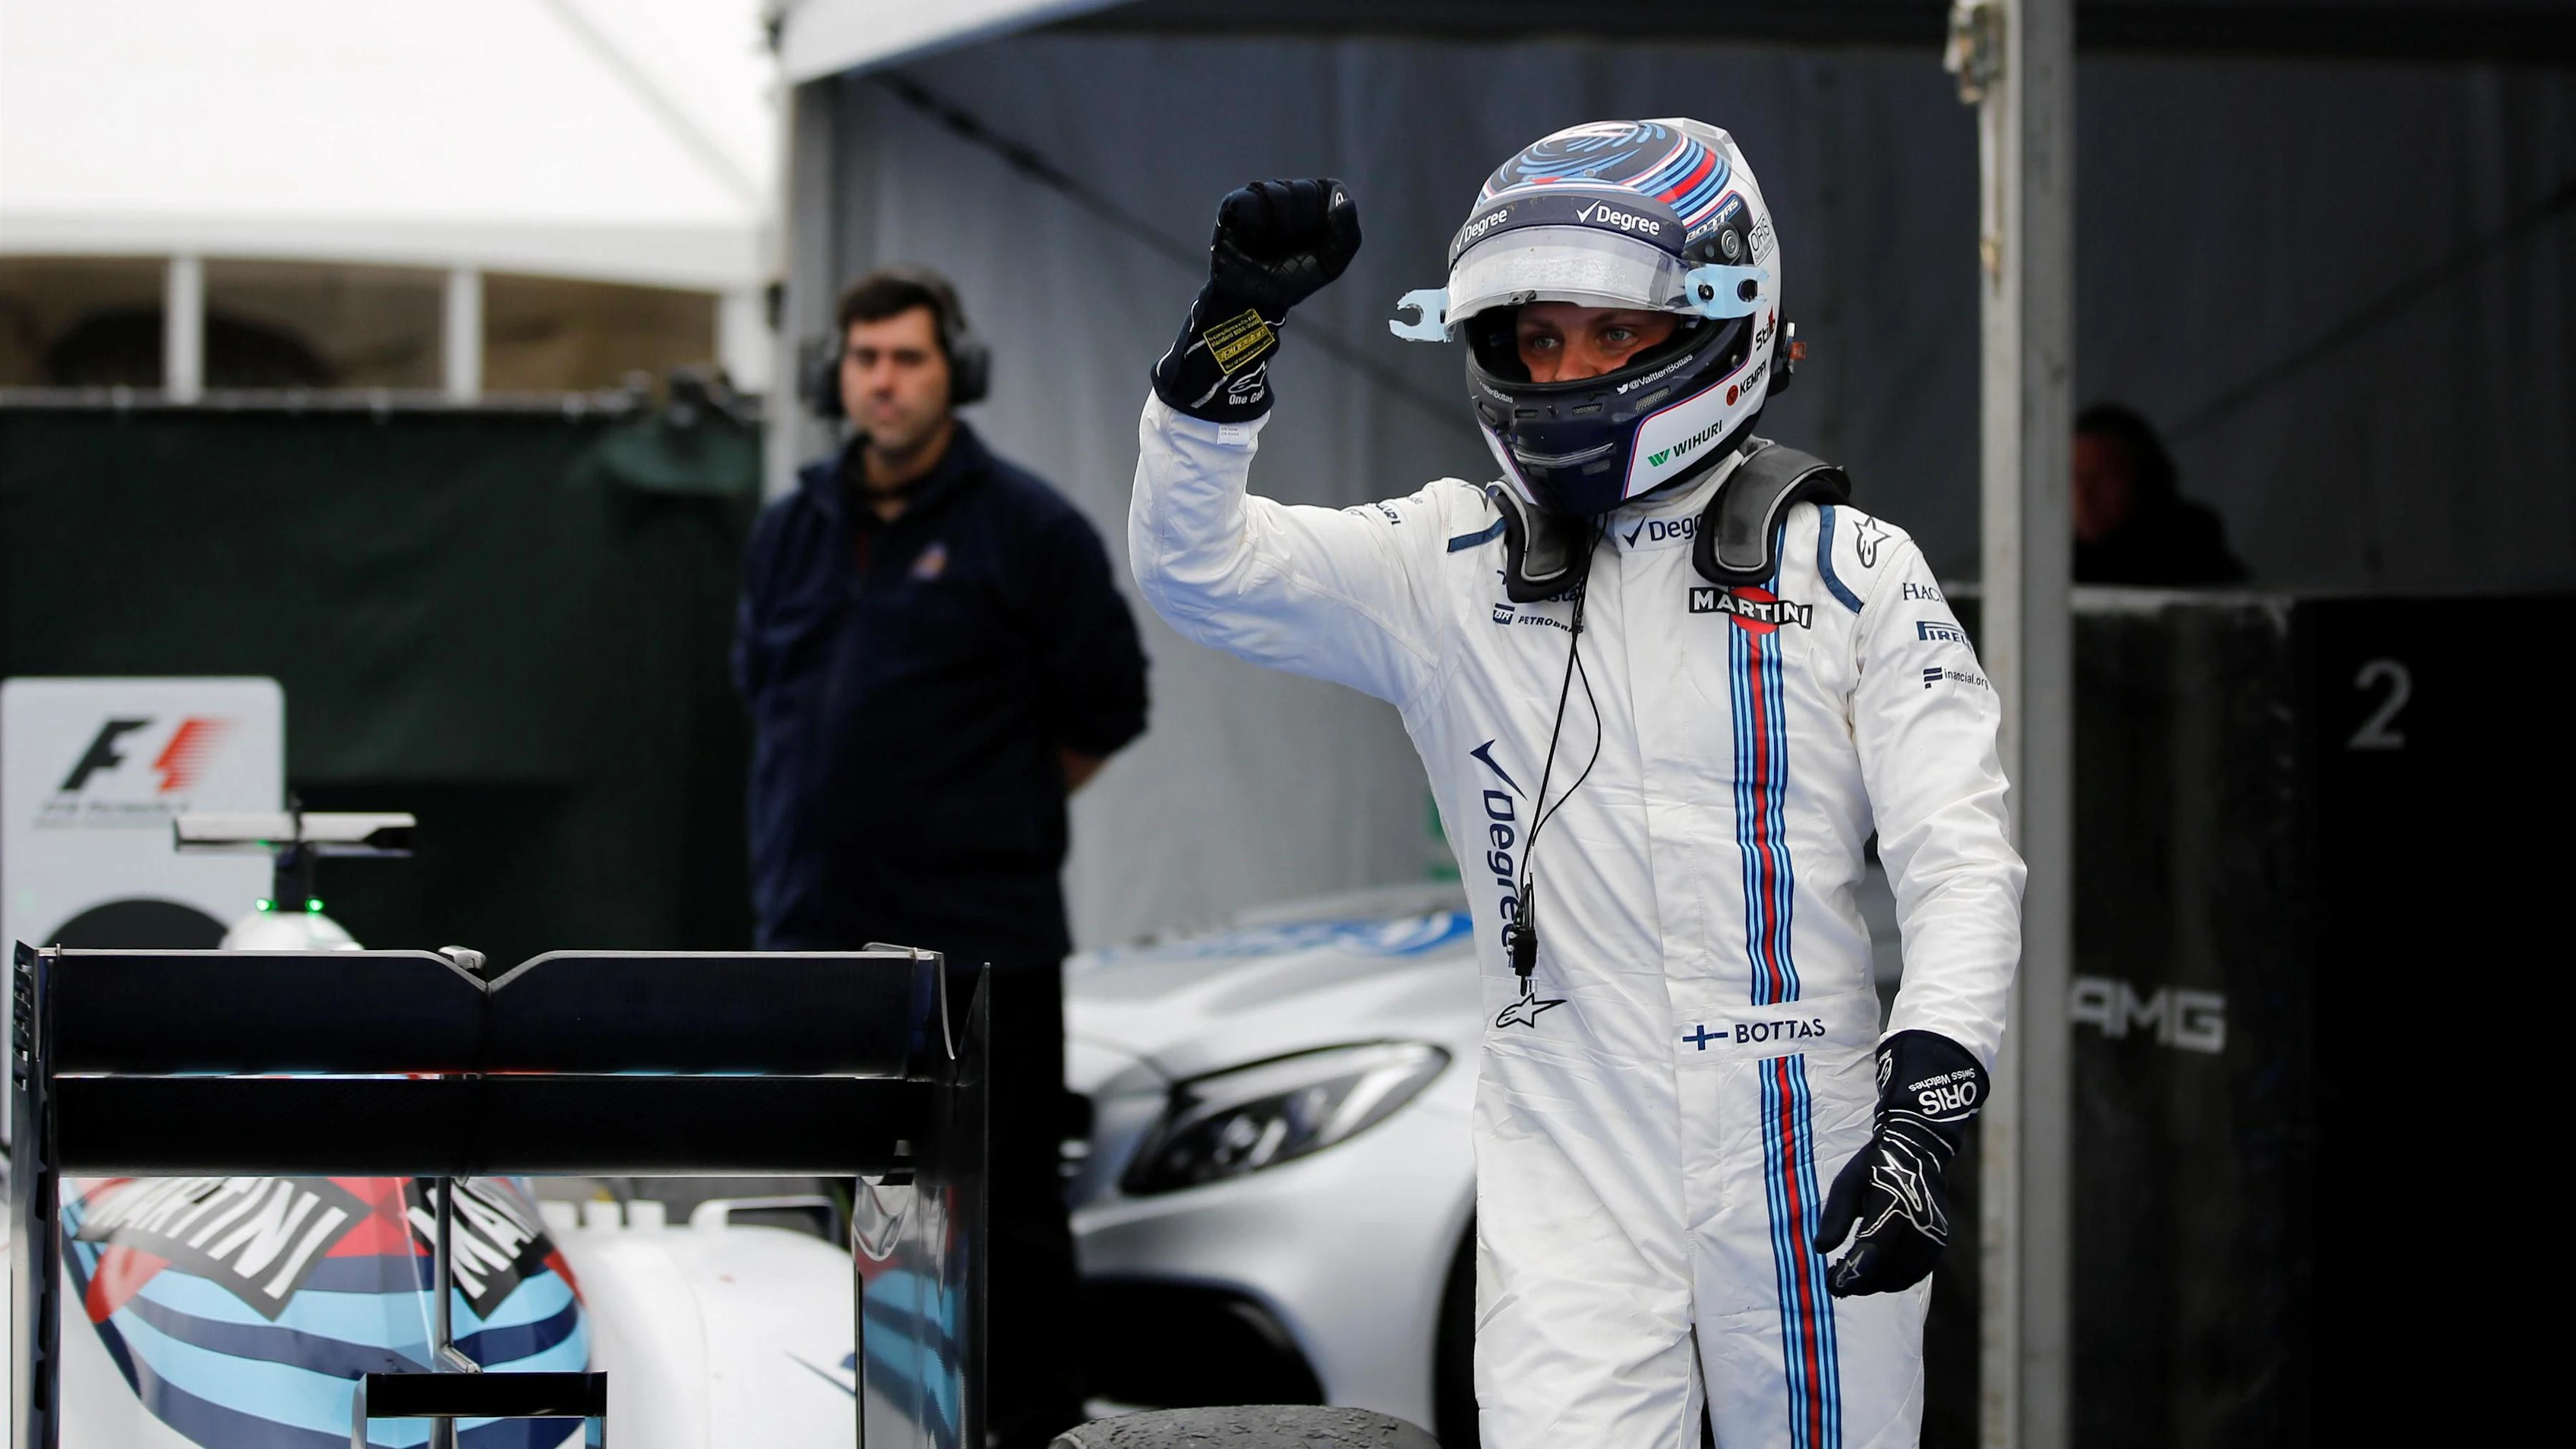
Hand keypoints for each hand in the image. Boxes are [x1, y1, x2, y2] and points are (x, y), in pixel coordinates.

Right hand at [1207, 178, 1361, 317]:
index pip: (1329, 189)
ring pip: (1277, 195)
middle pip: (1305, 191)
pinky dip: (1252, 225)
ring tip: (1265, 246)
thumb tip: (1344, 199)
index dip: (1325, 215)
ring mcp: (1261, 195)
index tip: (1317, 241)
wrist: (1253, 299)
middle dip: (1300, 225)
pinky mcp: (1234, 203)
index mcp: (1315, 202)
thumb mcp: (1330, 264)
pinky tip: (1249, 240)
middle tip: (1288, 248)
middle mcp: (1289, 192)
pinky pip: (1248, 202)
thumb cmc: (1292, 279)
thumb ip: (1347, 234)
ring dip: (1276, 227)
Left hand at [1814, 1030, 1986, 1296]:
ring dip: (1876, 1283)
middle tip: (1837, 1277)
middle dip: (1859, 1282)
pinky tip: (1876, 1272)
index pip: (1870, 1252)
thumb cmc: (1875, 1165)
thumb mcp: (1847, 1184)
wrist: (1918, 1150)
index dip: (1850, 1275)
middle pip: (1886, 1272)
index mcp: (1892, 1207)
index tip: (1831, 1285)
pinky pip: (1916, 1273)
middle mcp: (1917, 1225)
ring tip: (1854, 1274)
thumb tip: (1820, 1249)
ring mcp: (1932, 1236)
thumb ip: (1835, 1217)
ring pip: (1901, 1277)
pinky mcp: (1939, 1242)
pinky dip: (1894, 1277)